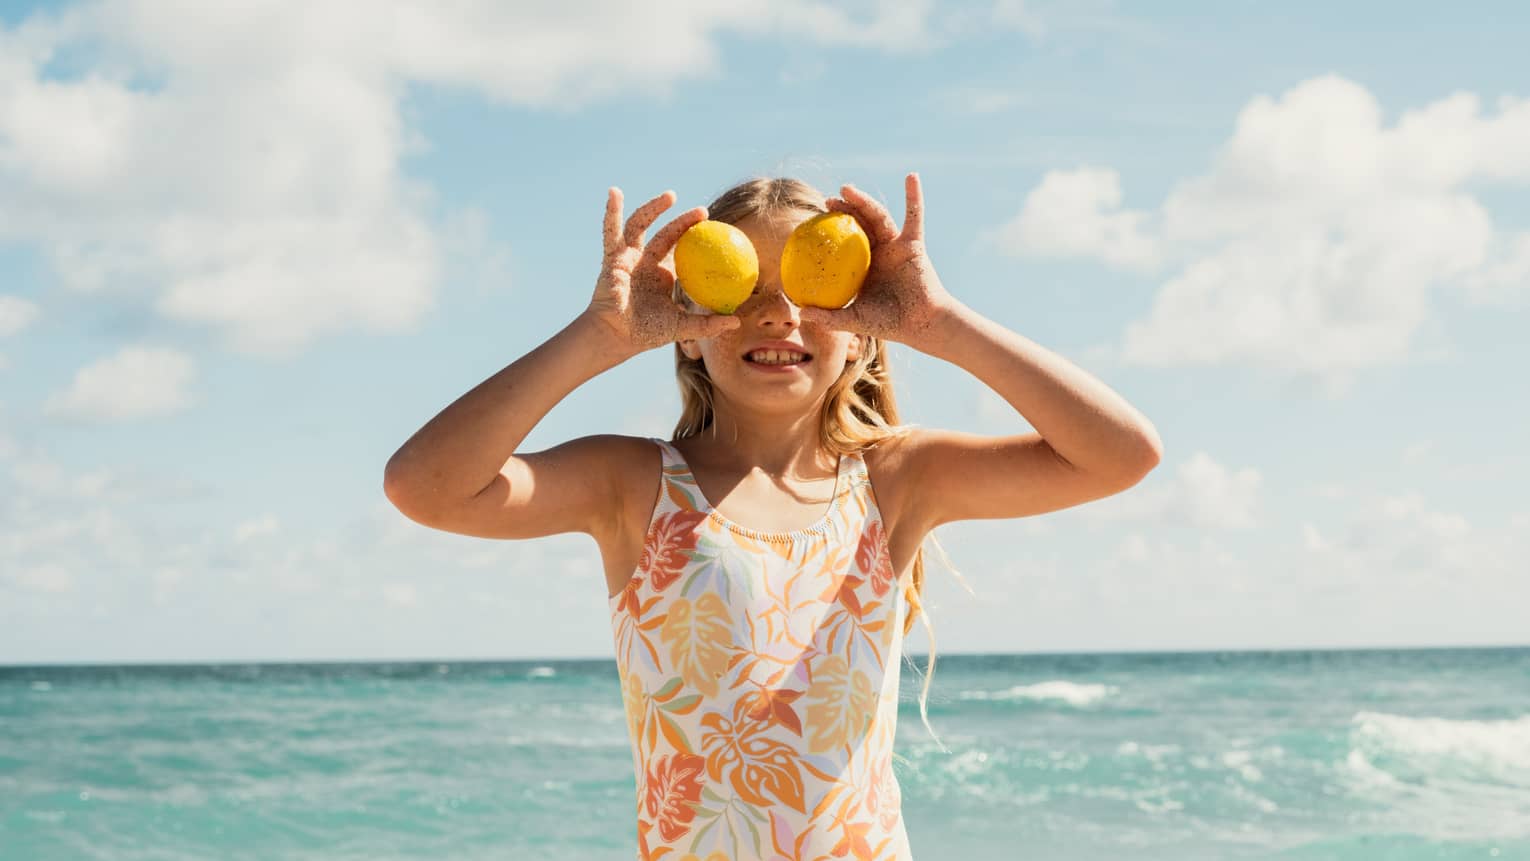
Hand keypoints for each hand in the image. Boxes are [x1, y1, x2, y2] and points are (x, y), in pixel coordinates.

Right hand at [584, 187, 741, 355]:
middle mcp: (646, 262)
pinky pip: (610, 231)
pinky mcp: (612, 257)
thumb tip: (737, 321)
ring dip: (654, 208)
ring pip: (642, 225)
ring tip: (671, 196)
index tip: (718, 231)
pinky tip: (614, 192)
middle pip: (667, 234)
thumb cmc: (645, 333)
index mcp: (663, 275)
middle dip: (684, 221)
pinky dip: (611, 211)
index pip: (683, 252)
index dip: (698, 240)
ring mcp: (629, 257)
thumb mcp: (681, 327)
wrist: (616, 336)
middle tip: (703, 211)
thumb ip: (707, 325)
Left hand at [799, 173, 960, 351]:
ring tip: (846, 188)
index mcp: (863, 266)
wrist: (921, 323)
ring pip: (878, 217)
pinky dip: (914, 196)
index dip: (829, 232)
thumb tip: (800, 312)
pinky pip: (914, 216)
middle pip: (859, 224)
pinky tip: (911, 177)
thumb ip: (830, 317)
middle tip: (828, 200)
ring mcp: (896, 245)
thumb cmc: (889, 322)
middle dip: (843, 209)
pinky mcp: (913, 243)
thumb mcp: (855, 319)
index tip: (811, 223)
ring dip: (863, 200)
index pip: (843, 243)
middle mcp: (878, 252)